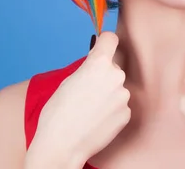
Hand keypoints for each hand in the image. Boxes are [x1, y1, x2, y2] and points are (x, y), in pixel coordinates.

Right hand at [26, 32, 130, 167]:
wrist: (62, 145)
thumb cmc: (57, 113)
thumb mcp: (68, 80)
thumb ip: (87, 68)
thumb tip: (97, 63)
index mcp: (98, 63)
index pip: (111, 39)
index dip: (104, 42)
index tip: (101, 46)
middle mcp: (116, 76)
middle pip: (113, 66)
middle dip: (103, 74)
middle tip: (87, 90)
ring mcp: (123, 96)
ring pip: (117, 87)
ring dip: (108, 93)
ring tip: (89, 108)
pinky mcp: (127, 113)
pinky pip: (120, 105)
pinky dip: (111, 110)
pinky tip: (96, 119)